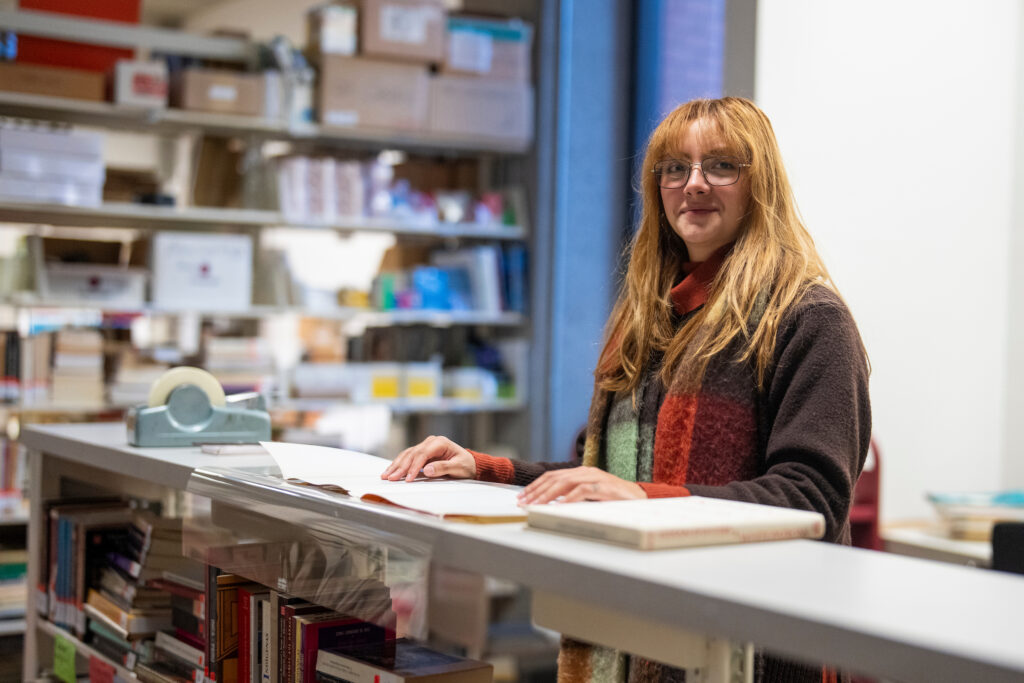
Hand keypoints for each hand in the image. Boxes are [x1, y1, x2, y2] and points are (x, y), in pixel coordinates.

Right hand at [381, 435, 476, 481]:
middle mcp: (431, 442)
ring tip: (386, 475)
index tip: (407, 478)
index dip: (413, 467)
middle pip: (412, 454)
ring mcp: (426, 446)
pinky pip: (408, 457)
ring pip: (407, 455)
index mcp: (440, 443)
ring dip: (396, 465)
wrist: (469, 463)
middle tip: (391, 478)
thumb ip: (443, 468)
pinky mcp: (422, 452)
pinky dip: (399, 464)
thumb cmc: (466, 465)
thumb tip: (427, 470)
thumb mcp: (458, 467)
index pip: (422, 454)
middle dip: (401, 467)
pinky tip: (391, 470)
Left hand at [517, 466, 646, 504]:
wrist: (641, 499)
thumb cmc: (614, 500)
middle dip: (536, 491)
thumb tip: (549, 506)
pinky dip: (570, 498)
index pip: (552, 476)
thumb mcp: (589, 496)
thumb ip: (572, 496)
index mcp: (580, 472)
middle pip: (554, 478)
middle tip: (523, 502)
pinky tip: (559, 506)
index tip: (522, 497)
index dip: (535, 486)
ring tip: (536, 504)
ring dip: (548, 495)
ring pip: (565, 483)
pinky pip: (583, 491)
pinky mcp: (605, 487)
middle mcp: (586, 471)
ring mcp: (596, 477)